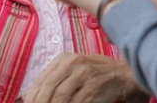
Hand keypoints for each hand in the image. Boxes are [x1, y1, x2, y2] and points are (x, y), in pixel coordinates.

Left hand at [22, 53, 145, 102]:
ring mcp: (84, 73)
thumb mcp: (74, 70)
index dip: (32, 96)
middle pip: (48, 88)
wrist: (125, 75)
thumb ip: (56, 79)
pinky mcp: (94, 86)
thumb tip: (31, 96)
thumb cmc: (97, 75)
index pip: (41, 79)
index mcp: (64, 58)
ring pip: (59, 96)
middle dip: (40, 102)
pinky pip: (76, 102)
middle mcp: (73, 62)